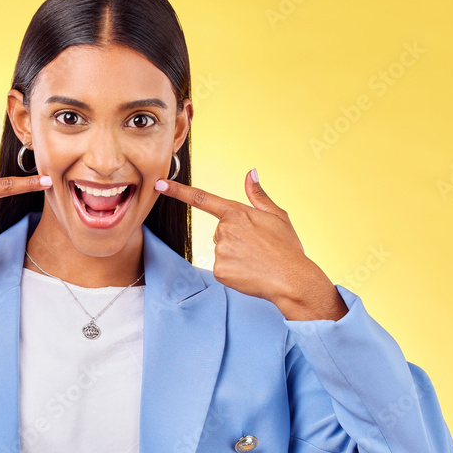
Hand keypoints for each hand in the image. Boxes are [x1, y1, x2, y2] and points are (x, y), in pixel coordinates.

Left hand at [155, 170, 347, 320]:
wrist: (293, 279)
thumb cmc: (287, 248)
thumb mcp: (277, 216)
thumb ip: (258, 196)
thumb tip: (250, 173)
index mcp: (236, 213)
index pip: (202, 198)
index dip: (178, 191)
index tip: (159, 184)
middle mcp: (224, 229)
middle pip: (220, 232)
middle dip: (235, 239)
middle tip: (258, 248)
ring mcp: (220, 251)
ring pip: (221, 250)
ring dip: (235, 256)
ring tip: (256, 260)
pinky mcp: (219, 271)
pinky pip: (222, 269)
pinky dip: (234, 272)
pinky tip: (249, 272)